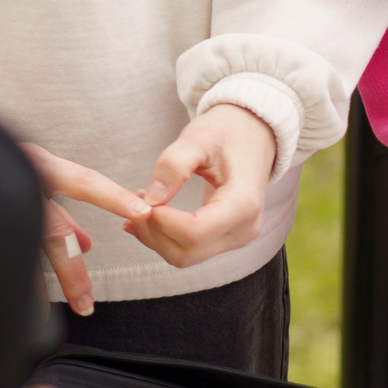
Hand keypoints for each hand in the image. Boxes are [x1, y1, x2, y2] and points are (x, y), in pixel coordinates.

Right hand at [24, 143, 151, 315]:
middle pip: (51, 234)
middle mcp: (15, 180)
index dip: (113, 197)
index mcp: (33, 163)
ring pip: (25, 248)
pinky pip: (2, 257)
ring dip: (42, 284)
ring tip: (55, 314)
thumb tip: (86, 246)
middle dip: (72, 274)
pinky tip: (25, 306)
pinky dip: (18, 280)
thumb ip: (60, 213)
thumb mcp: (26, 178)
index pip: (83, 181)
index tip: (143, 212)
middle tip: (87, 308)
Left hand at [126, 104, 277, 270]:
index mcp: (243, 204)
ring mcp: (236, 238)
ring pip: (186, 256)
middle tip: (134, 203)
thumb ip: (174, 165)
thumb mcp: (199, 138)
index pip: (195, 232)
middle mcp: (244, 229)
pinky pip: (190, 249)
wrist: (253, 134)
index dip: (162, 221)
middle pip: (188, 251)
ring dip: (156, 236)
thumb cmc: (228, 132)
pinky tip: (150, 217)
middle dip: (154, 232)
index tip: (142, 198)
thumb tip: (151, 198)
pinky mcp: (226, 238)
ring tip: (141, 206)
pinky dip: (165, 237)